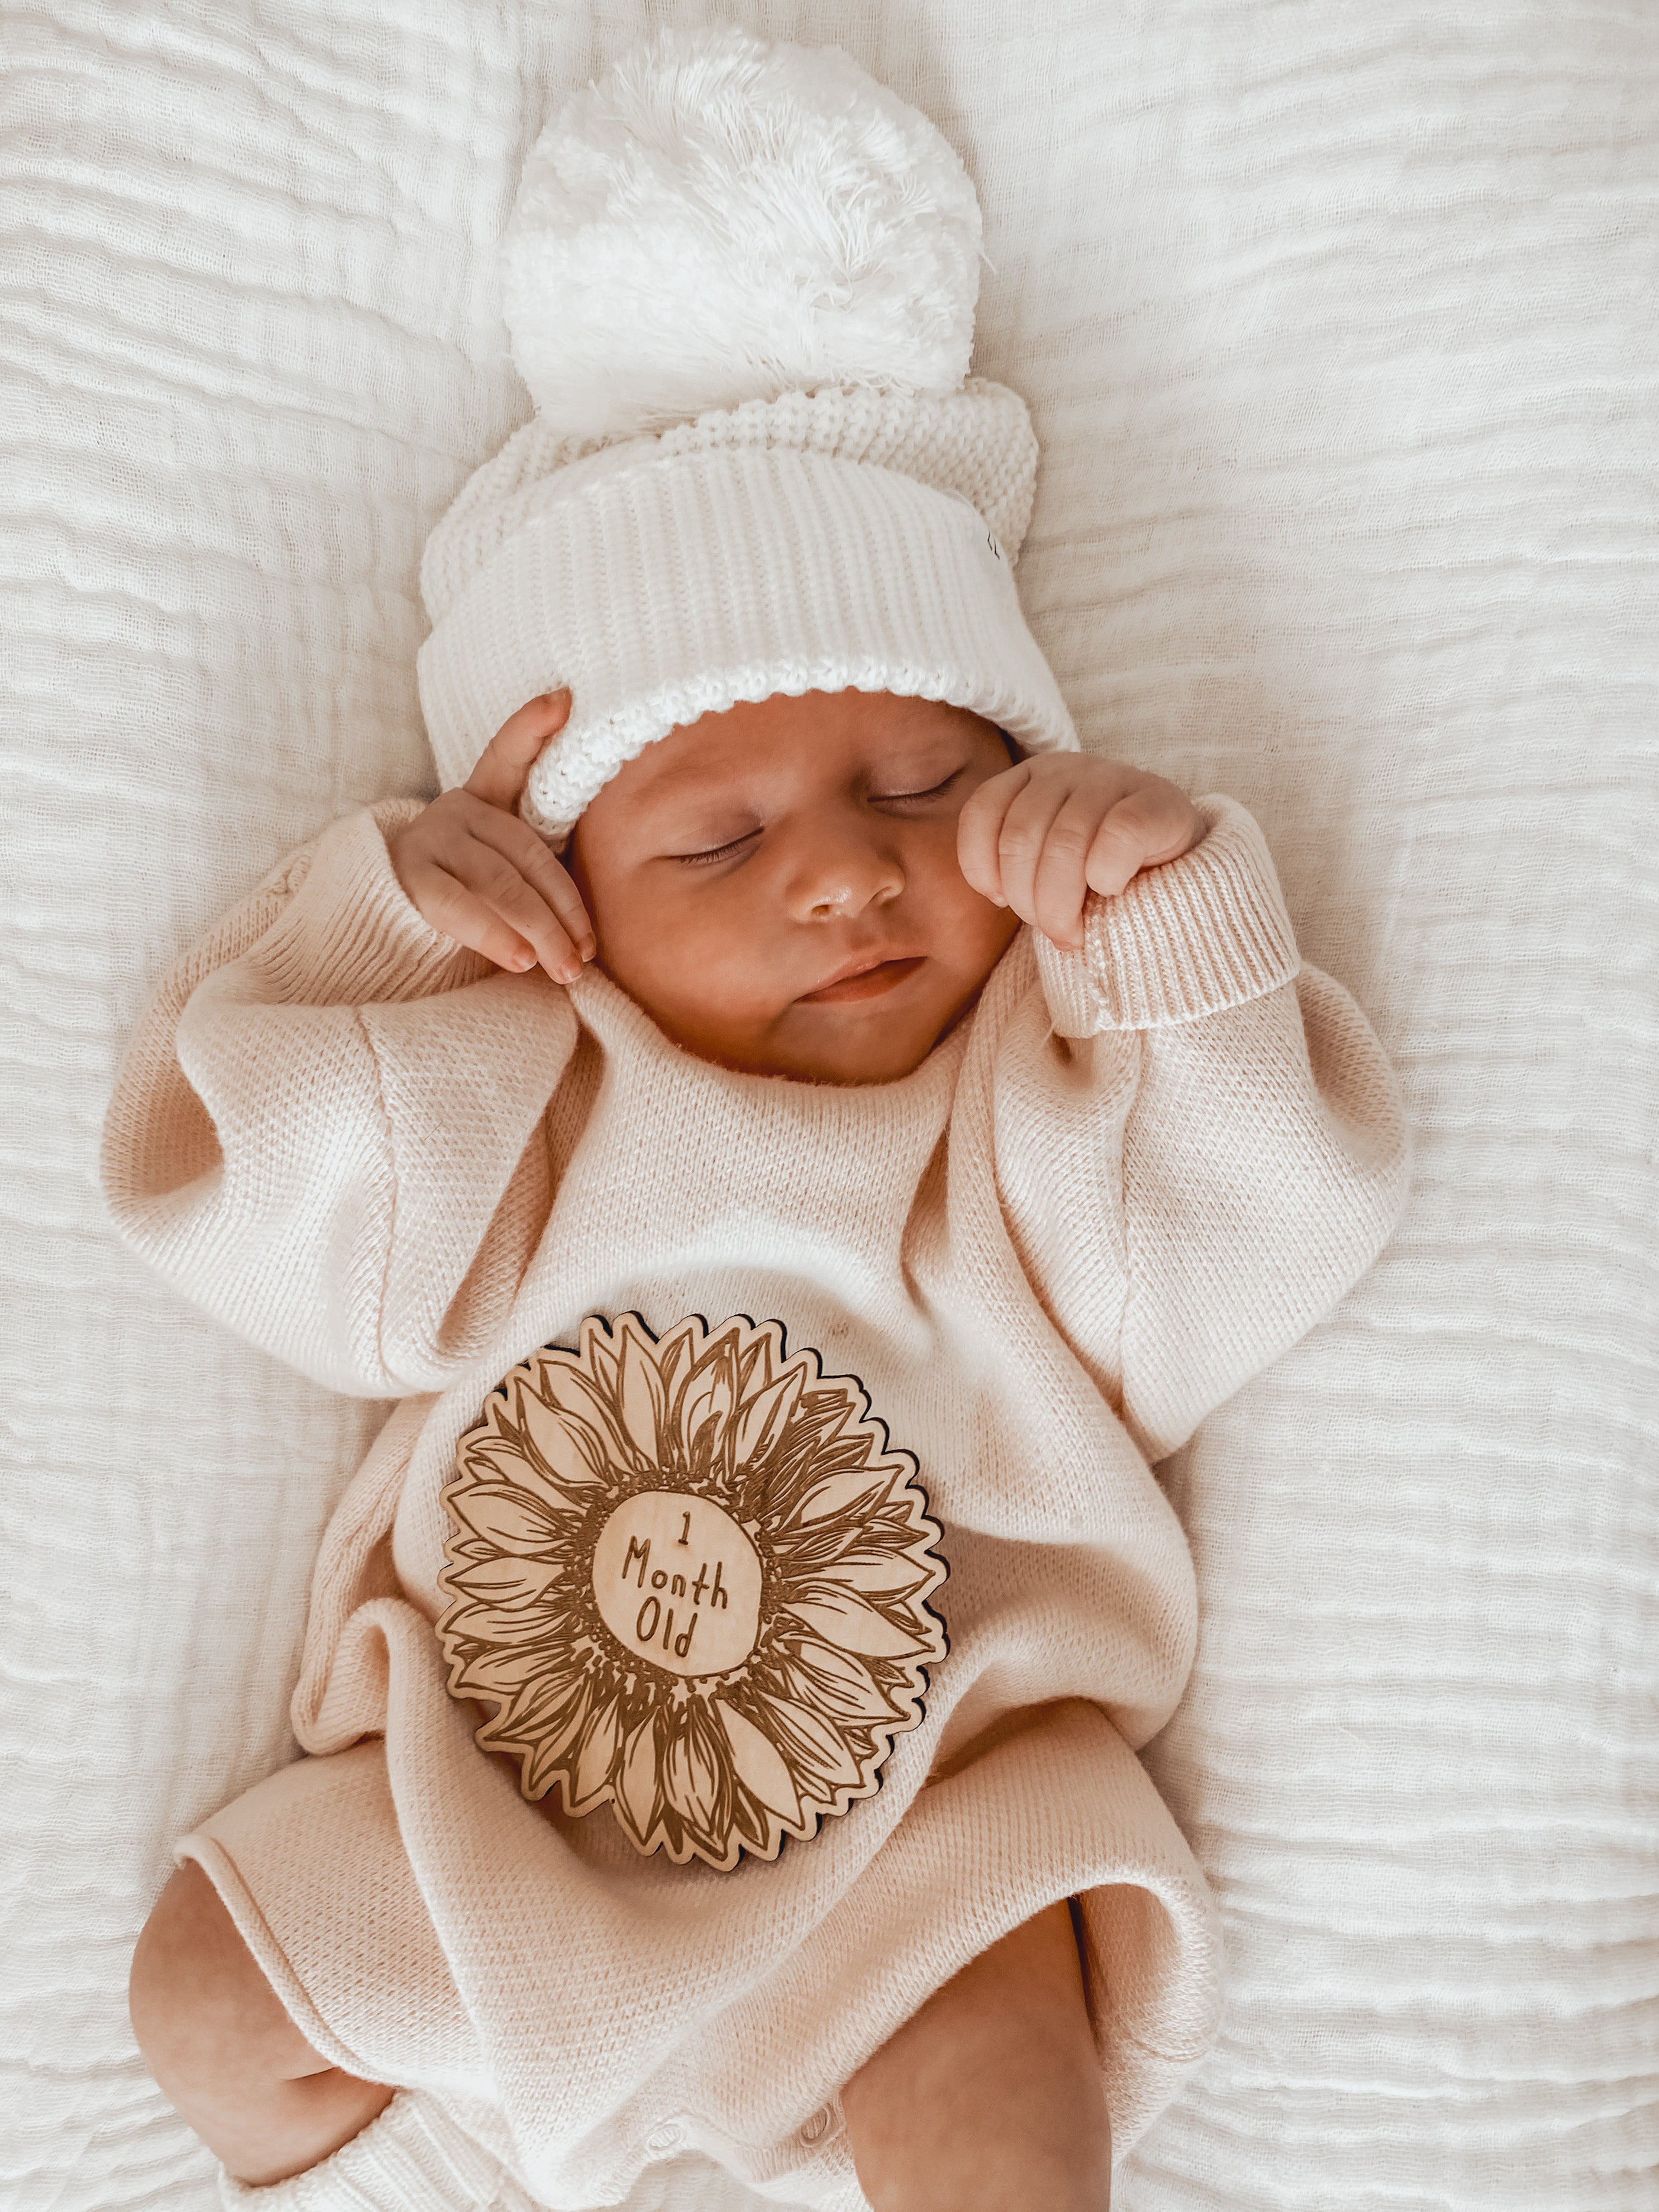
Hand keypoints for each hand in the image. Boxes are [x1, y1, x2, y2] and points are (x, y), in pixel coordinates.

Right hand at [388, 693, 594, 980]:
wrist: (382, 928)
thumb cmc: (468, 903)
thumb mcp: (505, 875)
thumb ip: (538, 872)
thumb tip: (594, 919)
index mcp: (484, 800)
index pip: (508, 757)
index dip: (532, 728)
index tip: (563, 700)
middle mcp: (456, 810)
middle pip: (525, 852)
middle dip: (563, 908)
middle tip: (588, 953)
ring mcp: (429, 841)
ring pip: (499, 881)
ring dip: (539, 929)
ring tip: (566, 968)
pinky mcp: (409, 877)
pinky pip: (458, 906)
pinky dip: (495, 934)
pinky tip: (521, 959)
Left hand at [957, 754, 1204, 950]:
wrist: (1183, 868)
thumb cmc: (1103, 874)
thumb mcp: (1048, 865)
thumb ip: (1017, 866)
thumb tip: (997, 895)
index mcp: (1032, 779)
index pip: (983, 812)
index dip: (982, 867)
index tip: (1001, 900)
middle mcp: (1068, 769)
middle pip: (1021, 837)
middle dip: (1029, 901)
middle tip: (1053, 929)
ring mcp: (1113, 778)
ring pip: (1065, 844)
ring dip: (1062, 904)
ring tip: (1075, 931)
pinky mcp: (1158, 801)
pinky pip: (1117, 838)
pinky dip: (1107, 876)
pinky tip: (1112, 890)